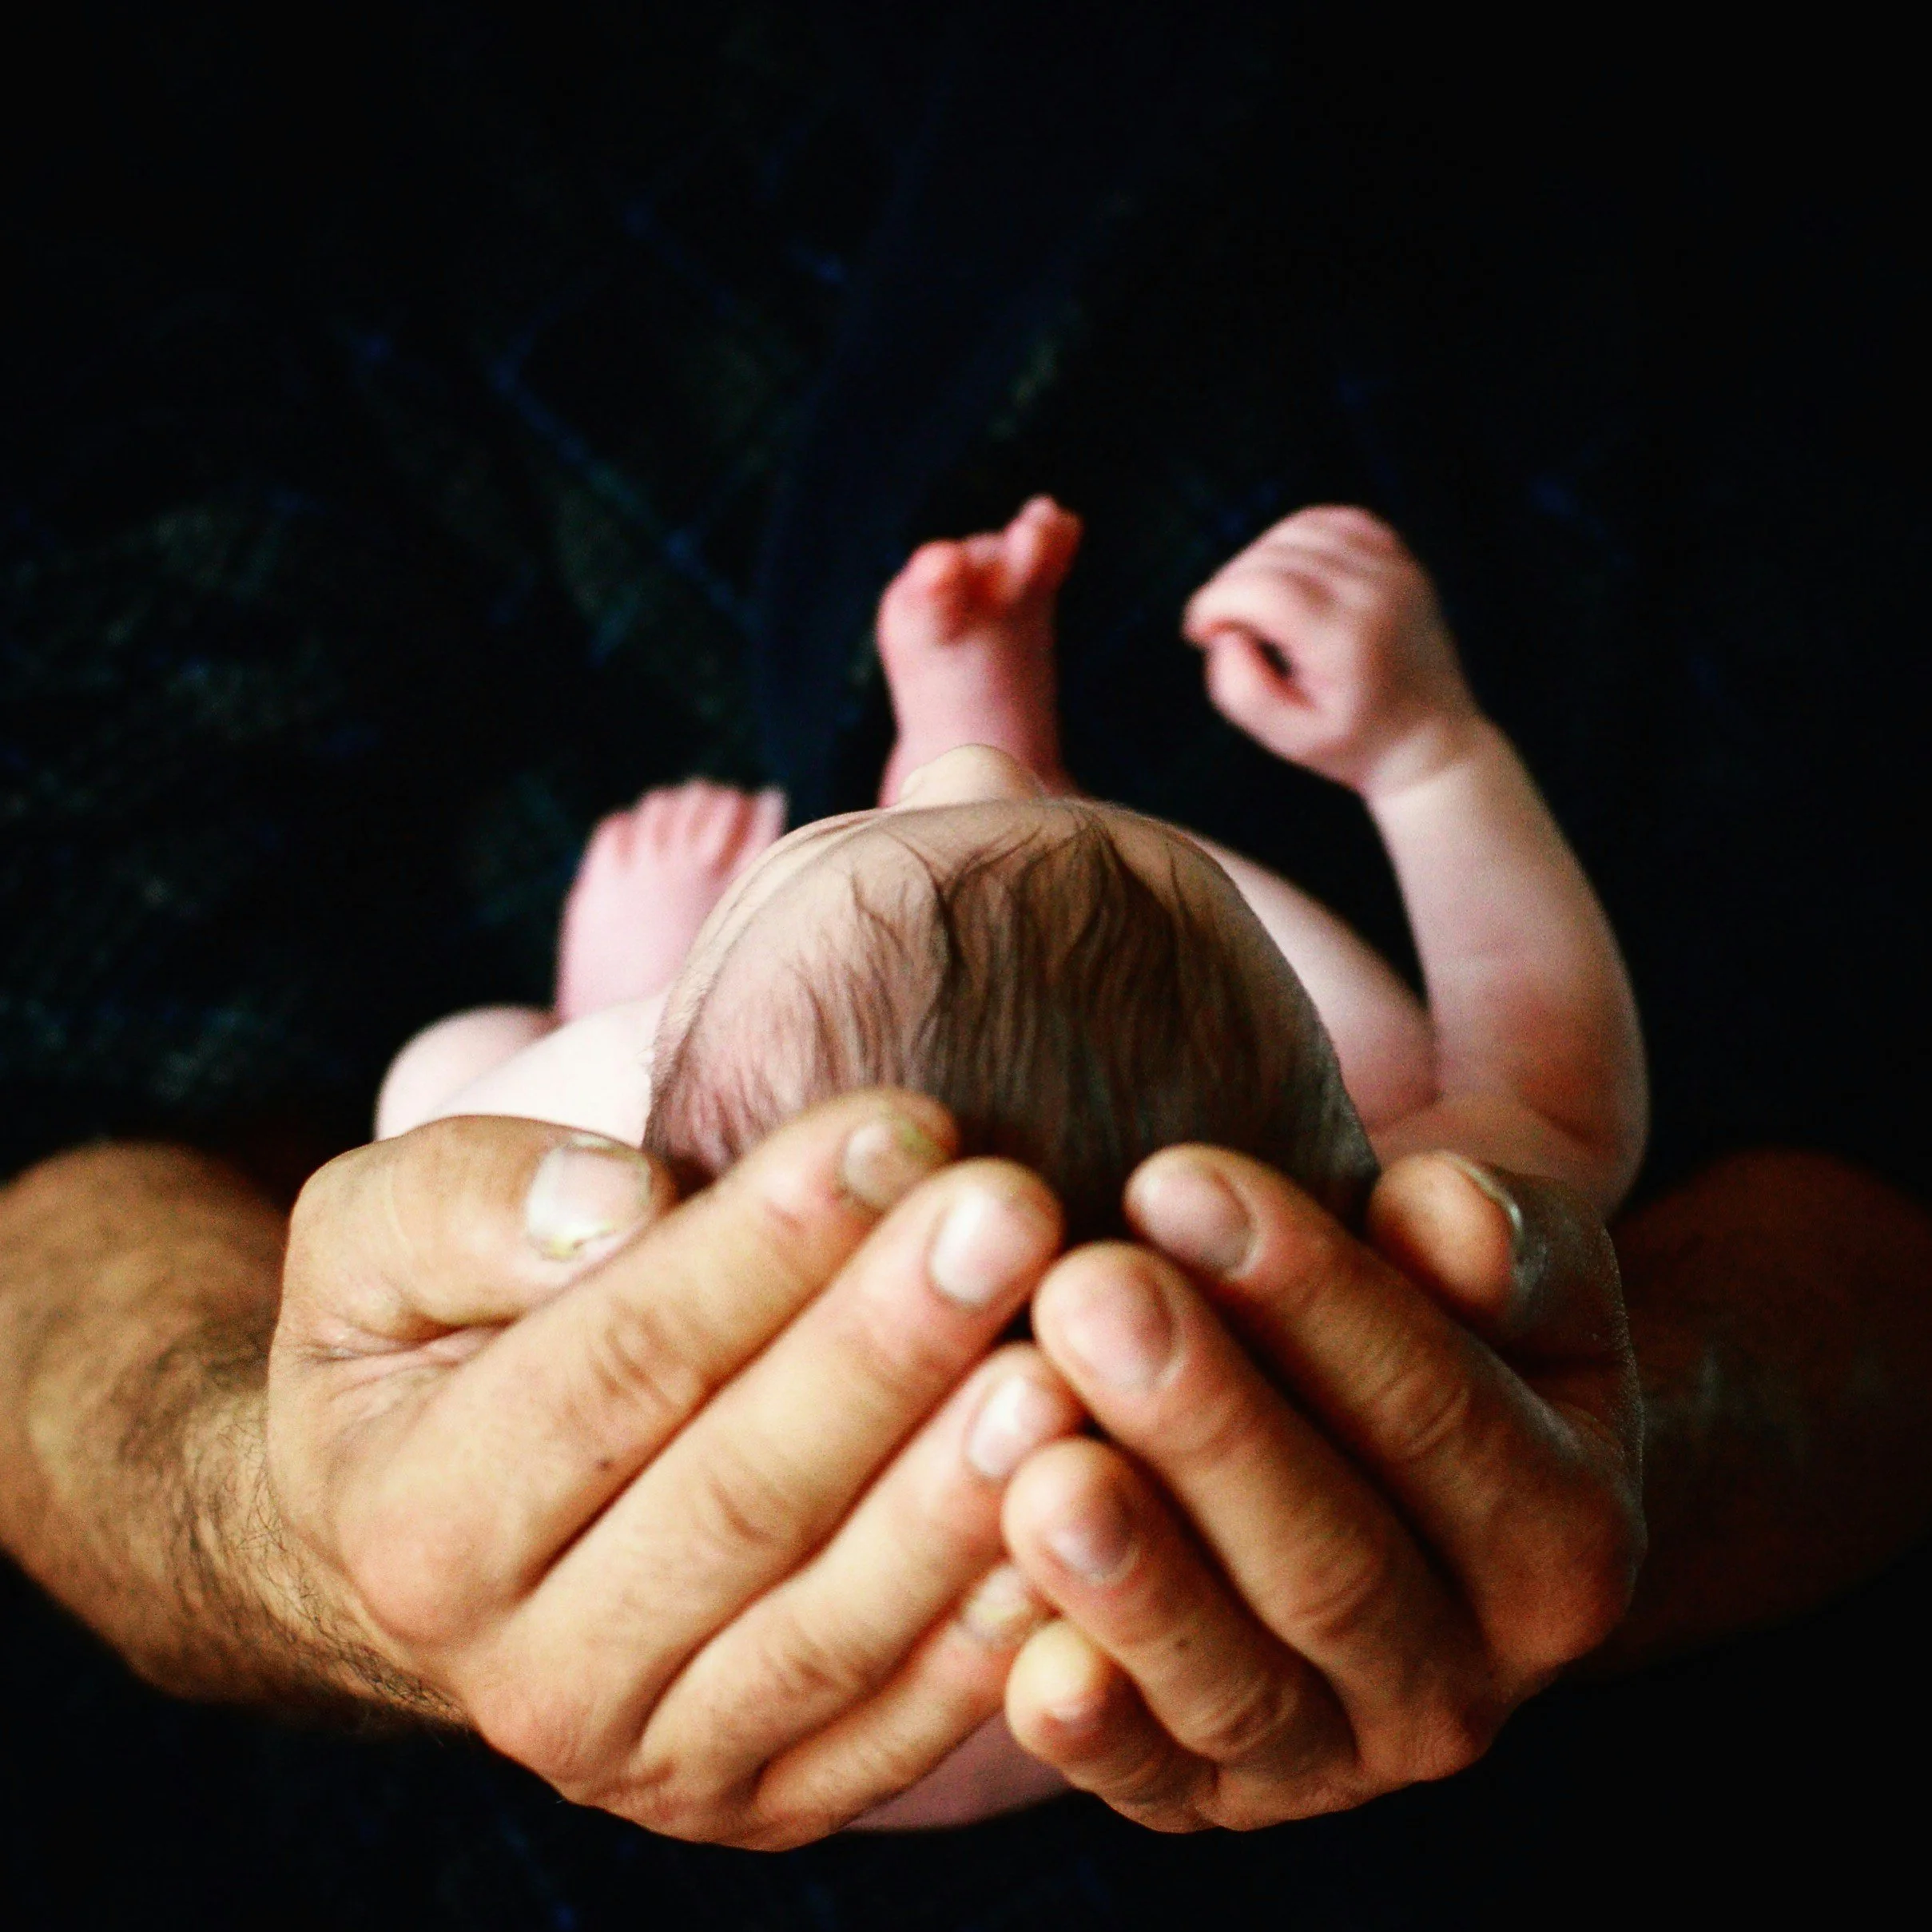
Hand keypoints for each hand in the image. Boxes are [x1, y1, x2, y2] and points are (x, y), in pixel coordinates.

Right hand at [266, 1095, 1084, 1847]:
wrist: (446, 1544)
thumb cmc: (433, 1341)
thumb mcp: (374, 1239)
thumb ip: (467, 1203)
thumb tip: (620, 1204)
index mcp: (422, 1523)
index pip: (616, 1365)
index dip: (763, 1247)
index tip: (898, 1126)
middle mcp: (527, 1676)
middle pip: (738, 1498)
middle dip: (886, 1348)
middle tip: (1015, 1213)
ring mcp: (654, 1762)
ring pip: (827, 1630)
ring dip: (955, 1499)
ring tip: (1065, 1366)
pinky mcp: (765, 1799)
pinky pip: (892, 1732)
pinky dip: (992, 1642)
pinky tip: (1082, 1518)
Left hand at [998, 1147, 1642, 1830]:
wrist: (1384, 1473)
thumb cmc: (1430, 1325)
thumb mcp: (1512, 1269)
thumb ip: (1497, 1238)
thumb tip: (1441, 1207)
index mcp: (1564, 1535)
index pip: (1436, 1407)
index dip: (1308, 1294)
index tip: (1177, 1178)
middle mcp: (1467, 1680)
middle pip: (1333, 1559)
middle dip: (1202, 1423)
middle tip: (1083, 1292)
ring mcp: (1336, 1756)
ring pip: (1241, 1684)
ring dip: (1139, 1583)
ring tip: (1040, 1470)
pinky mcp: (1209, 1798)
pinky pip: (1152, 1784)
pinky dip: (1095, 1733)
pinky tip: (1026, 1661)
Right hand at [1182, 506, 1478, 795]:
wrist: (1430, 741)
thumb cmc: (1351, 744)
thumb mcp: (1285, 738)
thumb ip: (1239, 687)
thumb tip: (1226, 631)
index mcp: (1346, 640)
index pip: (1263, 588)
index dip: (1214, 602)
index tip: (1199, 634)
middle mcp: (1375, 594)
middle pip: (1274, 555)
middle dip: (1229, 586)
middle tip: (1222, 629)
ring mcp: (1394, 570)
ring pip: (1299, 529)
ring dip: (1258, 559)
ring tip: (1251, 605)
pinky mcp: (1400, 561)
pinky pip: (1334, 521)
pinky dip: (1297, 538)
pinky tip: (1285, 574)